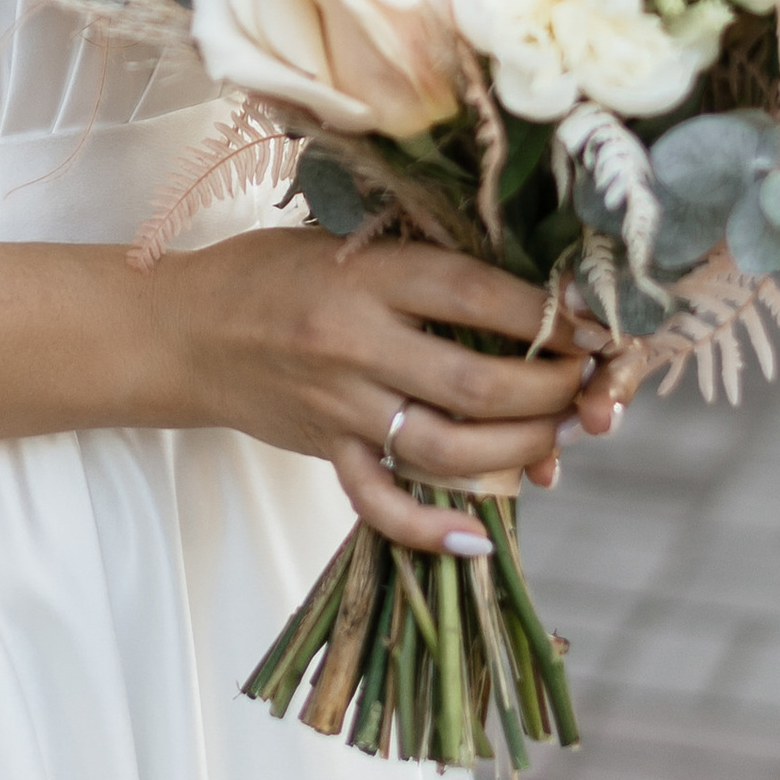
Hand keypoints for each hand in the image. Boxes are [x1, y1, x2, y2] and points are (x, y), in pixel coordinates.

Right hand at [164, 225, 609, 554]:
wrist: (182, 330)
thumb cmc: (273, 272)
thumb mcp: (347, 240)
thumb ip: (423, 264)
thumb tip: (529, 292)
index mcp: (366, 274)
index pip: (475, 294)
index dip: (547, 313)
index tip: (597, 323)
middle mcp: (354, 343)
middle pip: (475, 381)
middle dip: (550, 389)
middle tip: (589, 384)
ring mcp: (338, 406)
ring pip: (445, 448)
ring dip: (519, 450)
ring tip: (562, 437)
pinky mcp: (324, 452)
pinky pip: (380, 503)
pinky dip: (431, 528)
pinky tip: (481, 539)